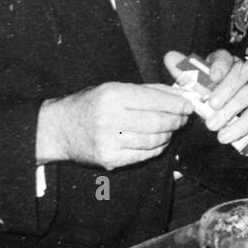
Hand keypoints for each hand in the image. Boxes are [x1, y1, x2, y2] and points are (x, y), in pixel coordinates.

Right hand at [36, 82, 192, 170]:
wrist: (59, 128)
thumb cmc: (90, 104)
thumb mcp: (114, 88)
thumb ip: (149, 90)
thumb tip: (181, 95)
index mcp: (112, 94)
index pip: (155, 100)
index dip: (177, 104)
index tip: (188, 106)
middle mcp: (109, 117)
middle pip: (158, 122)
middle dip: (176, 120)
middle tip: (182, 119)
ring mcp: (109, 141)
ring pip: (154, 140)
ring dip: (168, 135)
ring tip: (169, 129)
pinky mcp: (109, 159)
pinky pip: (144, 155)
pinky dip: (157, 148)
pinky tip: (158, 141)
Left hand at [164, 48, 247, 147]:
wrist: (221, 109)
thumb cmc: (207, 90)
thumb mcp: (194, 81)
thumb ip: (183, 70)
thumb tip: (170, 57)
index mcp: (225, 61)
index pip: (226, 57)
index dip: (221, 66)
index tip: (213, 77)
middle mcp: (243, 72)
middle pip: (241, 74)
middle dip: (226, 89)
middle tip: (211, 105)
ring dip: (230, 110)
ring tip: (212, 125)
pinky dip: (241, 127)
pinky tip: (225, 136)